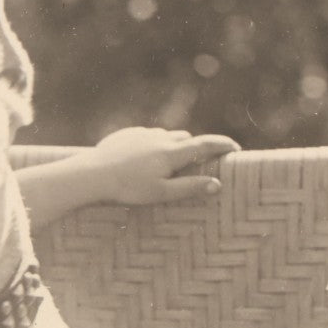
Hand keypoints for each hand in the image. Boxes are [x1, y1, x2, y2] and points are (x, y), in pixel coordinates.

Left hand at [82, 127, 239, 205]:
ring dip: (174, 146)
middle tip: (199, 164)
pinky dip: (154, 145)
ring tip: (168, 165)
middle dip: (197, 148)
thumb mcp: (161, 193)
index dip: (223, 145)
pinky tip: (143, 160)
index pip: (206, 144)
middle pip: (187, 138)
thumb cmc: (127, 189)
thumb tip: (217, 184)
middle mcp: (160, 138)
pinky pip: (147, 136)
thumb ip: (190, 188)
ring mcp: (142, 134)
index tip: (236, 148)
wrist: (91, 175)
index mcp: (171, 153)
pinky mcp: (126, 134)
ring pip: (167, 136)